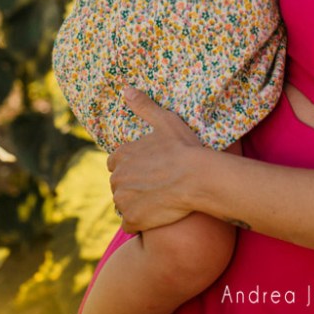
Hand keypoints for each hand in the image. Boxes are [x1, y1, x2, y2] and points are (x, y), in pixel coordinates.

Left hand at [107, 87, 204, 233]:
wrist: (198, 178)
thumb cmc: (184, 148)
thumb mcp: (165, 121)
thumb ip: (143, 106)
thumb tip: (125, 89)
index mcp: (122, 155)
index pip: (115, 163)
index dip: (130, 166)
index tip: (146, 168)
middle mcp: (117, 178)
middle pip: (118, 184)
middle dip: (131, 185)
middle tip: (154, 184)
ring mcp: (124, 200)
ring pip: (123, 204)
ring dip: (134, 203)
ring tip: (156, 200)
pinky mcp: (133, 219)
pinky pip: (130, 224)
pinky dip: (139, 222)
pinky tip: (155, 215)